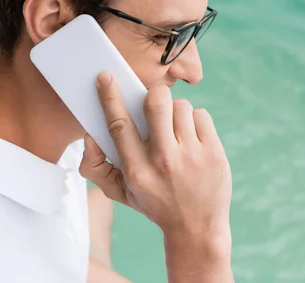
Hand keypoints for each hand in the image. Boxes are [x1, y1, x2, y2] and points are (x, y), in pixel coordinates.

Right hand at [79, 72, 232, 260]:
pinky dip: (195, 121)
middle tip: (154, 100)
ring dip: (176, 112)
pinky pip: (201, 115)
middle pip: (156, 103)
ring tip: (176, 130)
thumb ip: (96, 167)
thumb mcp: (120, 193)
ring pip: (181, 107)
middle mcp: (164, 161)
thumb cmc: (155, 202)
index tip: (106, 76)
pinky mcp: (214, 153)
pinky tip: (192, 139)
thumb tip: (89, 136)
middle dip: (154, 93)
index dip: (110, 97)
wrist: (197, 227)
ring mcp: (192, 156)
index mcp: (136, 170)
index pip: (119, 125)